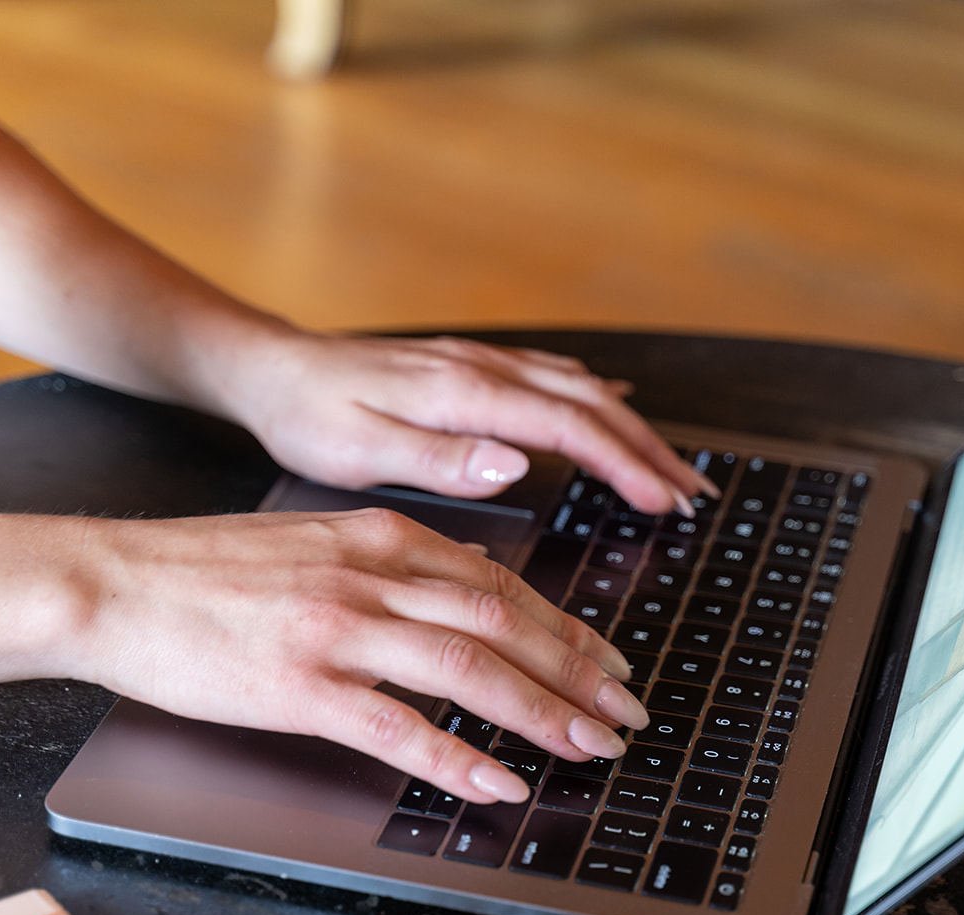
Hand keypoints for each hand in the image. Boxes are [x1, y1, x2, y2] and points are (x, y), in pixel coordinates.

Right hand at [41, 505, 649, 803]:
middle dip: (580, 674)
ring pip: (471, 669)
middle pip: (506, 623)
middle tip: (627, 715)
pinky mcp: (304, 686)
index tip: (610, 664)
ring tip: (592, 748)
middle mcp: (374, 576)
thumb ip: (398, 565)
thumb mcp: (320, 542)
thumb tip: (473, 592)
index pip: (503, 584)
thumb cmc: (211, 573)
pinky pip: (401, 727)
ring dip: (543, 712)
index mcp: (383, 539)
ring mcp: (341, 631)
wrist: (118, 583)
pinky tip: (502, 784)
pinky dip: (460, 759)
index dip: (569, 630)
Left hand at [222, 330, 714, 513]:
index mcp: (463, 393)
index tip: (664, 504)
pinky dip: (597, 398)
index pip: (568, 426)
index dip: (623, 465)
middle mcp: (482, 369)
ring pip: (580, 389)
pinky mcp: (471, 368)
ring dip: (633, 428)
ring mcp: (481, 363)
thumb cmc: (307, 417)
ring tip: (672, 470)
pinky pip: (552, 378)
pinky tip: (618, 406)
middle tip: (695, 498)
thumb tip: (516, 462)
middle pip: (591, 404)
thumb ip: (439, 458)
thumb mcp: (359, 450)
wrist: (268, 369)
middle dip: (649, 451)